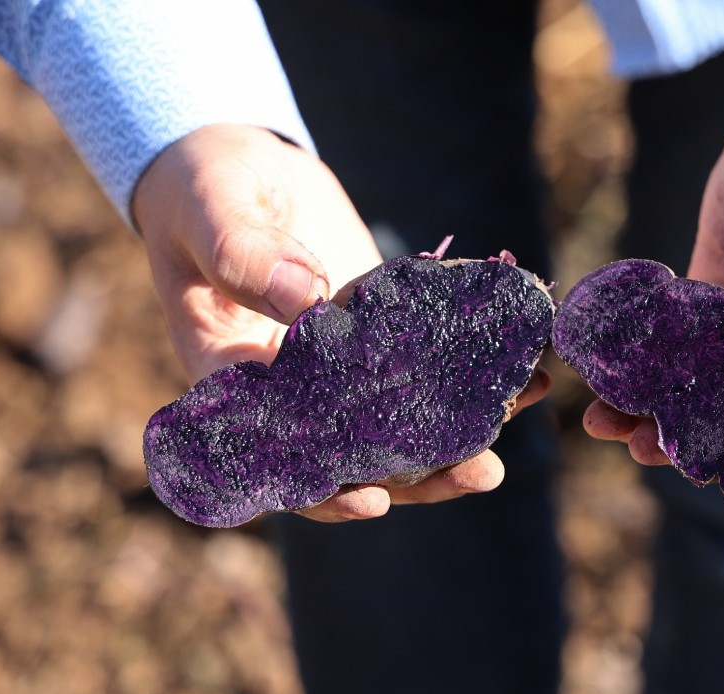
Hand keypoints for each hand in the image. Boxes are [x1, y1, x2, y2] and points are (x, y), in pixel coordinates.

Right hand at [134, 124, 547, 521]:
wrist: (235, 163)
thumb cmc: (198, 188)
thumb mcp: (209, 214)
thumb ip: (242, 254)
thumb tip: (304, 298)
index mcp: (233, 380)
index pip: (277, 458)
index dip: (324, 492)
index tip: (375, 501)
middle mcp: (291, 387)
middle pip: (356, 457)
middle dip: (421, 474)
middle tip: (485, 472)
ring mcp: (340, 365)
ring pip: (401, 417)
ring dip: (463, 426)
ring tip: (525, 405)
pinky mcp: (377, 332)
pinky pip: (424, 360)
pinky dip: (469, 365)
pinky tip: (523, 357)